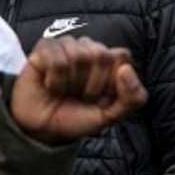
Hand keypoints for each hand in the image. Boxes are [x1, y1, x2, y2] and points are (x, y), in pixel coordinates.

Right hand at [10, 36, 147, 144]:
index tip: (103, 97)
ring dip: (71, 84)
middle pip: (102, 54)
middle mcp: (89, 48)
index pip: (122, 56)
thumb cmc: (76, 117)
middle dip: (92, 85)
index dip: (113, 81)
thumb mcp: (111, 115)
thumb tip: (126, 69)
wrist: (43, 129)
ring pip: (79, 56)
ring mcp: (66, 45)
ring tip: (64, 91)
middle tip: (80, 96)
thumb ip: (132, 98)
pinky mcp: (45, 47)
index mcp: (109, 60)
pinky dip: (55, 81)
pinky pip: (57, 60)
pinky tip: (50, 85)